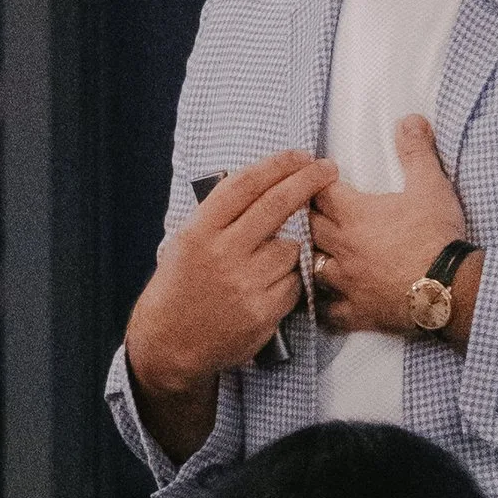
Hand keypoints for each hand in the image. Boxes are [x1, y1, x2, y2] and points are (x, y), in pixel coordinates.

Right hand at [126, 152, 336, 403]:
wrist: (170, 342)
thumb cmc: (180, 286)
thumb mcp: (186, 241)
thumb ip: (220, 216)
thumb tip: (264, 184)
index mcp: (200, 230)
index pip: (245, 184)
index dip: (277, 164)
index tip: (300, 155)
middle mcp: (223, 253)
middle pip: (277, 204)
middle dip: (308, 180)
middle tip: (327, 168)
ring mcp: (245, 283)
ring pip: (292, 247)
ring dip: (291, 246)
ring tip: (268, 260)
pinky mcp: (263, 311)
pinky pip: (295, 283)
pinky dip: (289, 281)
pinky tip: (270, 286)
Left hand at [310, 119, 478, 341]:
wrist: (449, 288)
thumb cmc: (437, 236)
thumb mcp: (431, 186)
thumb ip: (416, 151)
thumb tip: (410, 119)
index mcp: (353, 214)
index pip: (319, 191)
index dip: (317, 180)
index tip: (319, 177)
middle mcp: (341, 246)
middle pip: (308, 226)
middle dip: (307, 215)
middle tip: (310, 208)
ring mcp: (345, 281)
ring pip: (311, 267)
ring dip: (310, 257)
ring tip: (314, 251)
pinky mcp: (356, 311)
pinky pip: (328, 311)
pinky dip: (325, 305)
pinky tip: (323, 302)